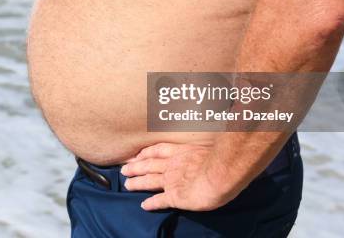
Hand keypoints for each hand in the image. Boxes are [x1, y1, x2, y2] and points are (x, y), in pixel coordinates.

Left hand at [121, 142, 235, 210]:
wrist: (220, 173)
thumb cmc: (220, 157)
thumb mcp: (209, 144)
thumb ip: (203, 144)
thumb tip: (209, 136)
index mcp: (181, 152)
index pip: (158, 150)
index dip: (147, 153)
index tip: (138, 154)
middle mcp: (173, 165)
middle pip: (149, 165)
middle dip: (136, 167)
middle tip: (124, 169)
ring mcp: (172, 180)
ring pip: (149, 181)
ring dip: (137, 183)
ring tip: (127, 185)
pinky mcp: (174, 196)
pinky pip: (160, 200)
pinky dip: (151, 203)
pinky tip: (144, 206)